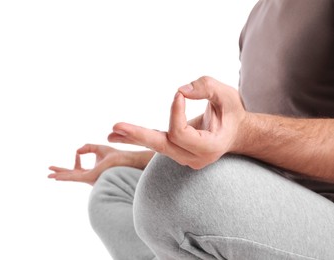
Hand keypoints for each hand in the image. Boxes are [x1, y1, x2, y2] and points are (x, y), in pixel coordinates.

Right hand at [48, 144, 125, 184]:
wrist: (121, 159)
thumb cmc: (113, 156)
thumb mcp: (98, 148)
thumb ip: (87, 148)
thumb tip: (77, 151)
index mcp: (90, 171)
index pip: (78, 168)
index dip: (76, 161)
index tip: (77, 153)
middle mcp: (88, 176)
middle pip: (71, 175)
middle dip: (60, 173)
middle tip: (49, 172)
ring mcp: (88, 178)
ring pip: (71, 177)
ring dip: (60, 176)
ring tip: (49, 175)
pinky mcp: (89, 177)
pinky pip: (75, 177)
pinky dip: (65, 176)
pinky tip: (58, 177)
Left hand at [108, 76, 246, 168]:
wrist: (237, 132)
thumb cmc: (233, 112)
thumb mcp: (226, 94)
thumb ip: (205, 88)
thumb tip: (180, 91)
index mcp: (210, 148)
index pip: (181, 133)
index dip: (175, 112)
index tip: (179, 93)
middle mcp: (196, 158)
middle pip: (162, 146)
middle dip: (139, 135)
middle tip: (115, 128)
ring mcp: (186, 158)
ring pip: (157, 147)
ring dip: (135, 137)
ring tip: (111, 133)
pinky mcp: (179, 152)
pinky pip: (158, 145)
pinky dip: (140, 138)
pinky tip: (119, 136)